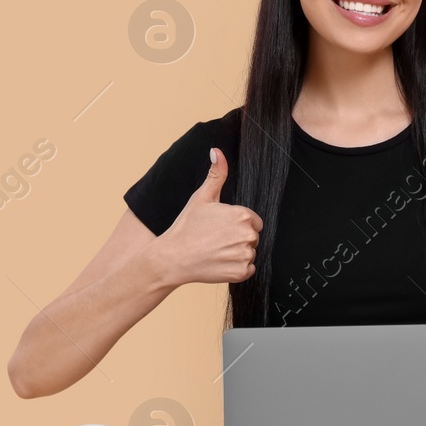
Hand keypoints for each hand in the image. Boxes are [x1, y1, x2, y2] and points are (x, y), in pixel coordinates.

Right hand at [157, 147, 262, 284]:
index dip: (236, 224)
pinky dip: (236, 268)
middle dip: (237, 238)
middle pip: (252, 236)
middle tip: (215, 239)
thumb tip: (217, 152)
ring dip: (237, 253)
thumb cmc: (186, 227)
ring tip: (215, 251)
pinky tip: (219, 262)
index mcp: (242, 215)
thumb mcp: (202, 197)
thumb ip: (216, 174)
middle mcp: (248, 235)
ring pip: (249, 252)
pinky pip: (248, 269)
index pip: (253, 220)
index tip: (220, 228)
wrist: (172, 258)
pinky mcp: (241, 273)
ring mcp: (245, 255)